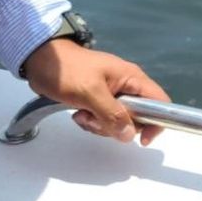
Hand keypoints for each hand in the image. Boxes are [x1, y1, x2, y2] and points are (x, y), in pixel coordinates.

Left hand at [21, 39, 170, 145]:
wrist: (42, 61)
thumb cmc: (67, 70)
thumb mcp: (90, 92)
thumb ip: (111, 113)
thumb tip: (129, 134)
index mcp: (132, 78)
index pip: (160, 102)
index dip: (157, 121)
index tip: (142, 139)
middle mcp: (127, 87)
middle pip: (139, 117)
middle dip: (118, 125)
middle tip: (97, 119)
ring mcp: (114, 94)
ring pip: (120, 122)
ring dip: (101, 125)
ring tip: (83, 114)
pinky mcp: (100, 101)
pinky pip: (105, 120)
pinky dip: (93, 122)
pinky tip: (79, 113)